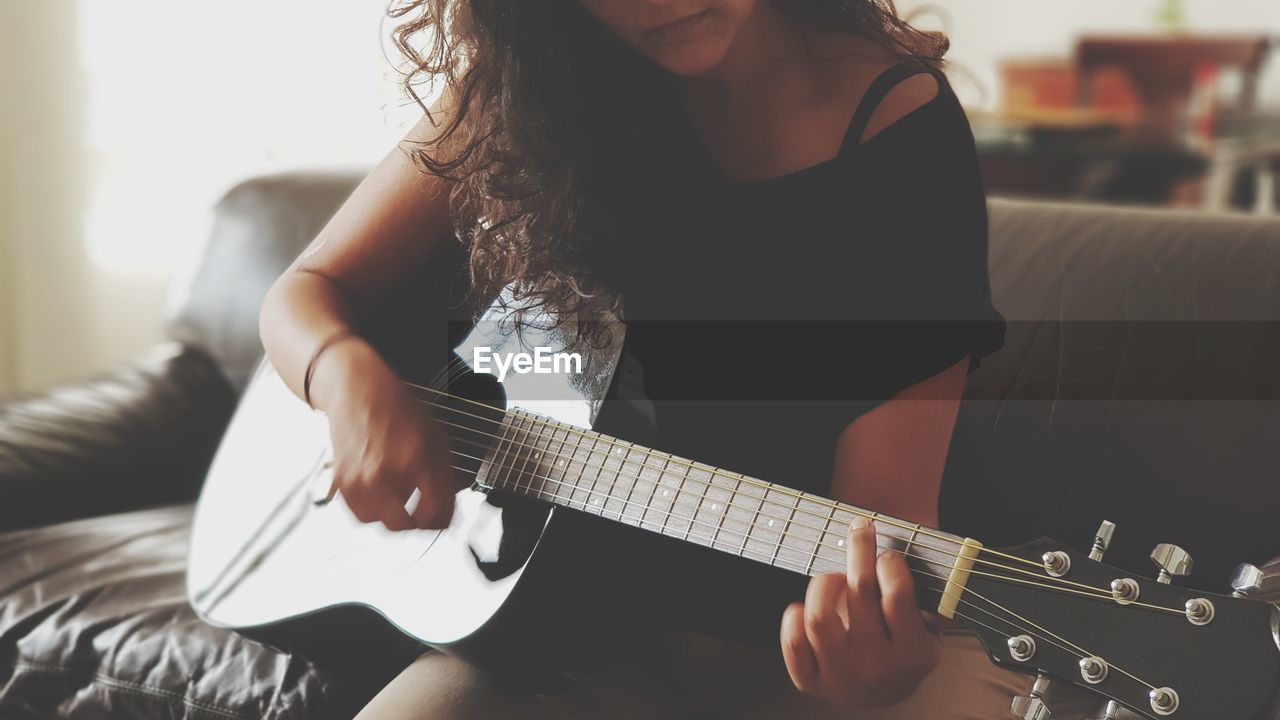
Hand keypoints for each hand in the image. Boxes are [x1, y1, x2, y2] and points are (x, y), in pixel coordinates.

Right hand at [313, 337, 463, 529]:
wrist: (354, 387)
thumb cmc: (394, 403)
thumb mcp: (434, 430)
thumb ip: (445, 467)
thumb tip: (455, 495)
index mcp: (416, 457)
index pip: (436, 511)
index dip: (445, 520)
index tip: (447, 519)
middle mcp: (387, 471)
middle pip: (408, 524)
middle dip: (421, 522)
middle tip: (426, 513)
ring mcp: (361, 479)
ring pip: (383, 523)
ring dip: (396, 517)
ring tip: (403, 503)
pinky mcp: (342, 481)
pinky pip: (361, 515)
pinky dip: (373, 512)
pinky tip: (382, 497)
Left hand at [780, 516, 941, 709]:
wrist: (880, 693)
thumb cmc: (902, 647)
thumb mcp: (927, 630)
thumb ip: (930, 602)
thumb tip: (940, 568)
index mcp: (912, 653)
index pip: (898, 596)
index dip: (890, 564)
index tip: (887, 554)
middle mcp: (876, 667)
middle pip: (858, 592)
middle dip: (859, 549)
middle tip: (861, 528)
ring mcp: (841, 675)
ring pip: (819, 614)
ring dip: (826, 583)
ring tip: (836, 579)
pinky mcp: (811, 682)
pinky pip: (794, 639)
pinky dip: (796, 614)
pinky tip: (808, 607)